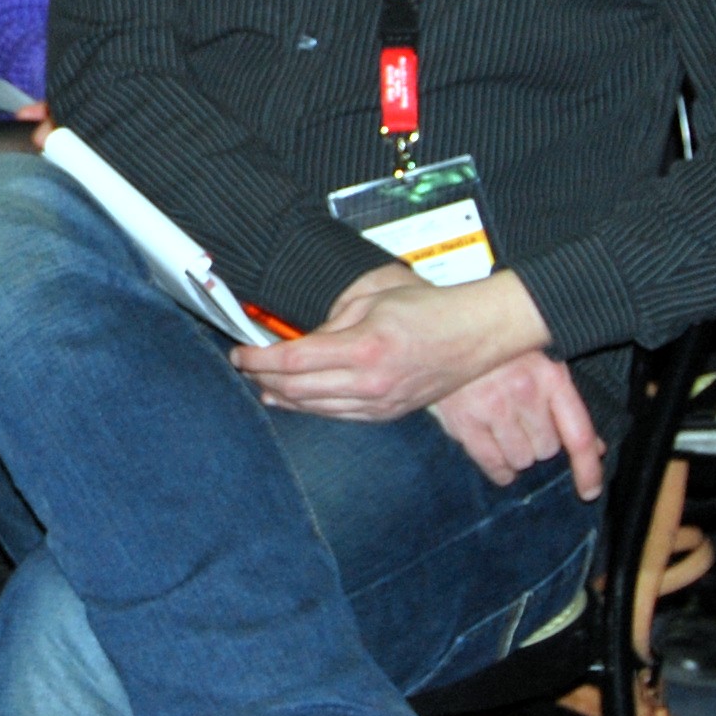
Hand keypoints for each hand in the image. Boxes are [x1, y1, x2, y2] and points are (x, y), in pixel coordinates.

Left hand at [247, 268, 551, 424]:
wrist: (476, 335)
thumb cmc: (428, 309)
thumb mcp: (373, 300)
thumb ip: (332, 323)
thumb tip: (300, 341)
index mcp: (363, 348)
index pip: (294, 359)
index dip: (259, 359)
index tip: (240, 354)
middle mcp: (370, 383)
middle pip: (298, 389)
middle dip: (264, 378)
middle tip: (245, 367)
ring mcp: (380, 403)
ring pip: (316, 408)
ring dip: (284, 397)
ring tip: (262, 386)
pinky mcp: (389, 413)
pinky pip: (340, 416)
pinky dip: (312, 408)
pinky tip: (296, 400)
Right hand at [427, 350, 605, 496]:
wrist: (444, 334)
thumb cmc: (499, 351)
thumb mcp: (540, 363)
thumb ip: (566, 404)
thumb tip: (596, 447)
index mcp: (550, 374)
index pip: (579, 434)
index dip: (588, 469)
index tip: (590, 492)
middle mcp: (524, 391)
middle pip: (547, 449)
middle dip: (539, 443)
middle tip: (524, 423)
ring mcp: (492, 406)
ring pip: (521, 459)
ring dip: (517, 454)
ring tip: (505, 431)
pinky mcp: (464, 420)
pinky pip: (493, 464)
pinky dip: (499, 468)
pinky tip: (497, 456)